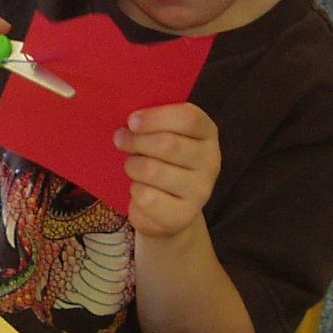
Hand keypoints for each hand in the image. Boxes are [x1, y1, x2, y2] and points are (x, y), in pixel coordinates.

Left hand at [115, 103, 218, 238]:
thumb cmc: (162, 162)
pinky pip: (146, 197)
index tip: (131, 120)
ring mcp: (201, 191)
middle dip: (135, 141)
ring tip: (133, 168)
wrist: (169, 210)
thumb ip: (151, 124)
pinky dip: (134, 191)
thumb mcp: (162, 136)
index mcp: (207, 133)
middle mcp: (211, 161)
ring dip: (132, 166)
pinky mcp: (184, 215)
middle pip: (167, 143)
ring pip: (152, 170)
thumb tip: (128, 124)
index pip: (188, 118)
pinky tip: (140, 191)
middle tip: (120, 140)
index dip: (156, 117)